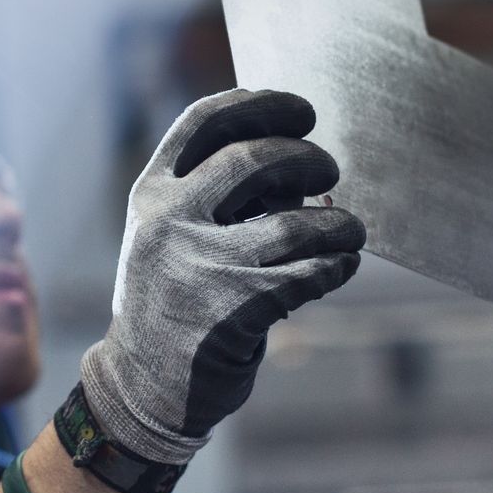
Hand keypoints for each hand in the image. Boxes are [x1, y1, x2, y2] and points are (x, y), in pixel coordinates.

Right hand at [79, 88, 364, 464]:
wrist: (142, 387)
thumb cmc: (171, 302)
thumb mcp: (166, 237)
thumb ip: (211, 195)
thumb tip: (297, 158)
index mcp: (150, 195)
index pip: (206, 123)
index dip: (262, 105)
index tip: (302, 112)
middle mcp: (167, 223)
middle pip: (254, 160)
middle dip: (307, 159)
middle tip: (330, 173)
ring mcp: (199, 267)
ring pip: (293, 225)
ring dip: (338, 226)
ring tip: (350, 233)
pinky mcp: (233, 311)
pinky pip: (307, 274)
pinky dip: (337, 266)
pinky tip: (342, 266)